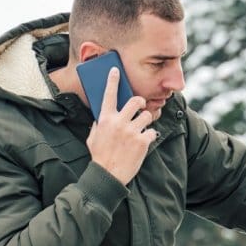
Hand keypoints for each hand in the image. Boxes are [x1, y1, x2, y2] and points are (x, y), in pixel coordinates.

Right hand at [85, 67, 155, 184]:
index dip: (113, 81)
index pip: (109, 95)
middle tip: (141, 106)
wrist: (108, 175)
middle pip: (136, 101)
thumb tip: (102, 115)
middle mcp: (119, 122)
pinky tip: (144, 141)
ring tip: (142, 128)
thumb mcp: (93, 137)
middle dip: (141, 102)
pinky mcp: (142, 142)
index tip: (116, 70)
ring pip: (147, 116)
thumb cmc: (99, 156)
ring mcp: (132, 131)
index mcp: (105, 119)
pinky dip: (150, 136)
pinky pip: (152, 132)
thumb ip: (98, 124)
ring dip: (147, 120)